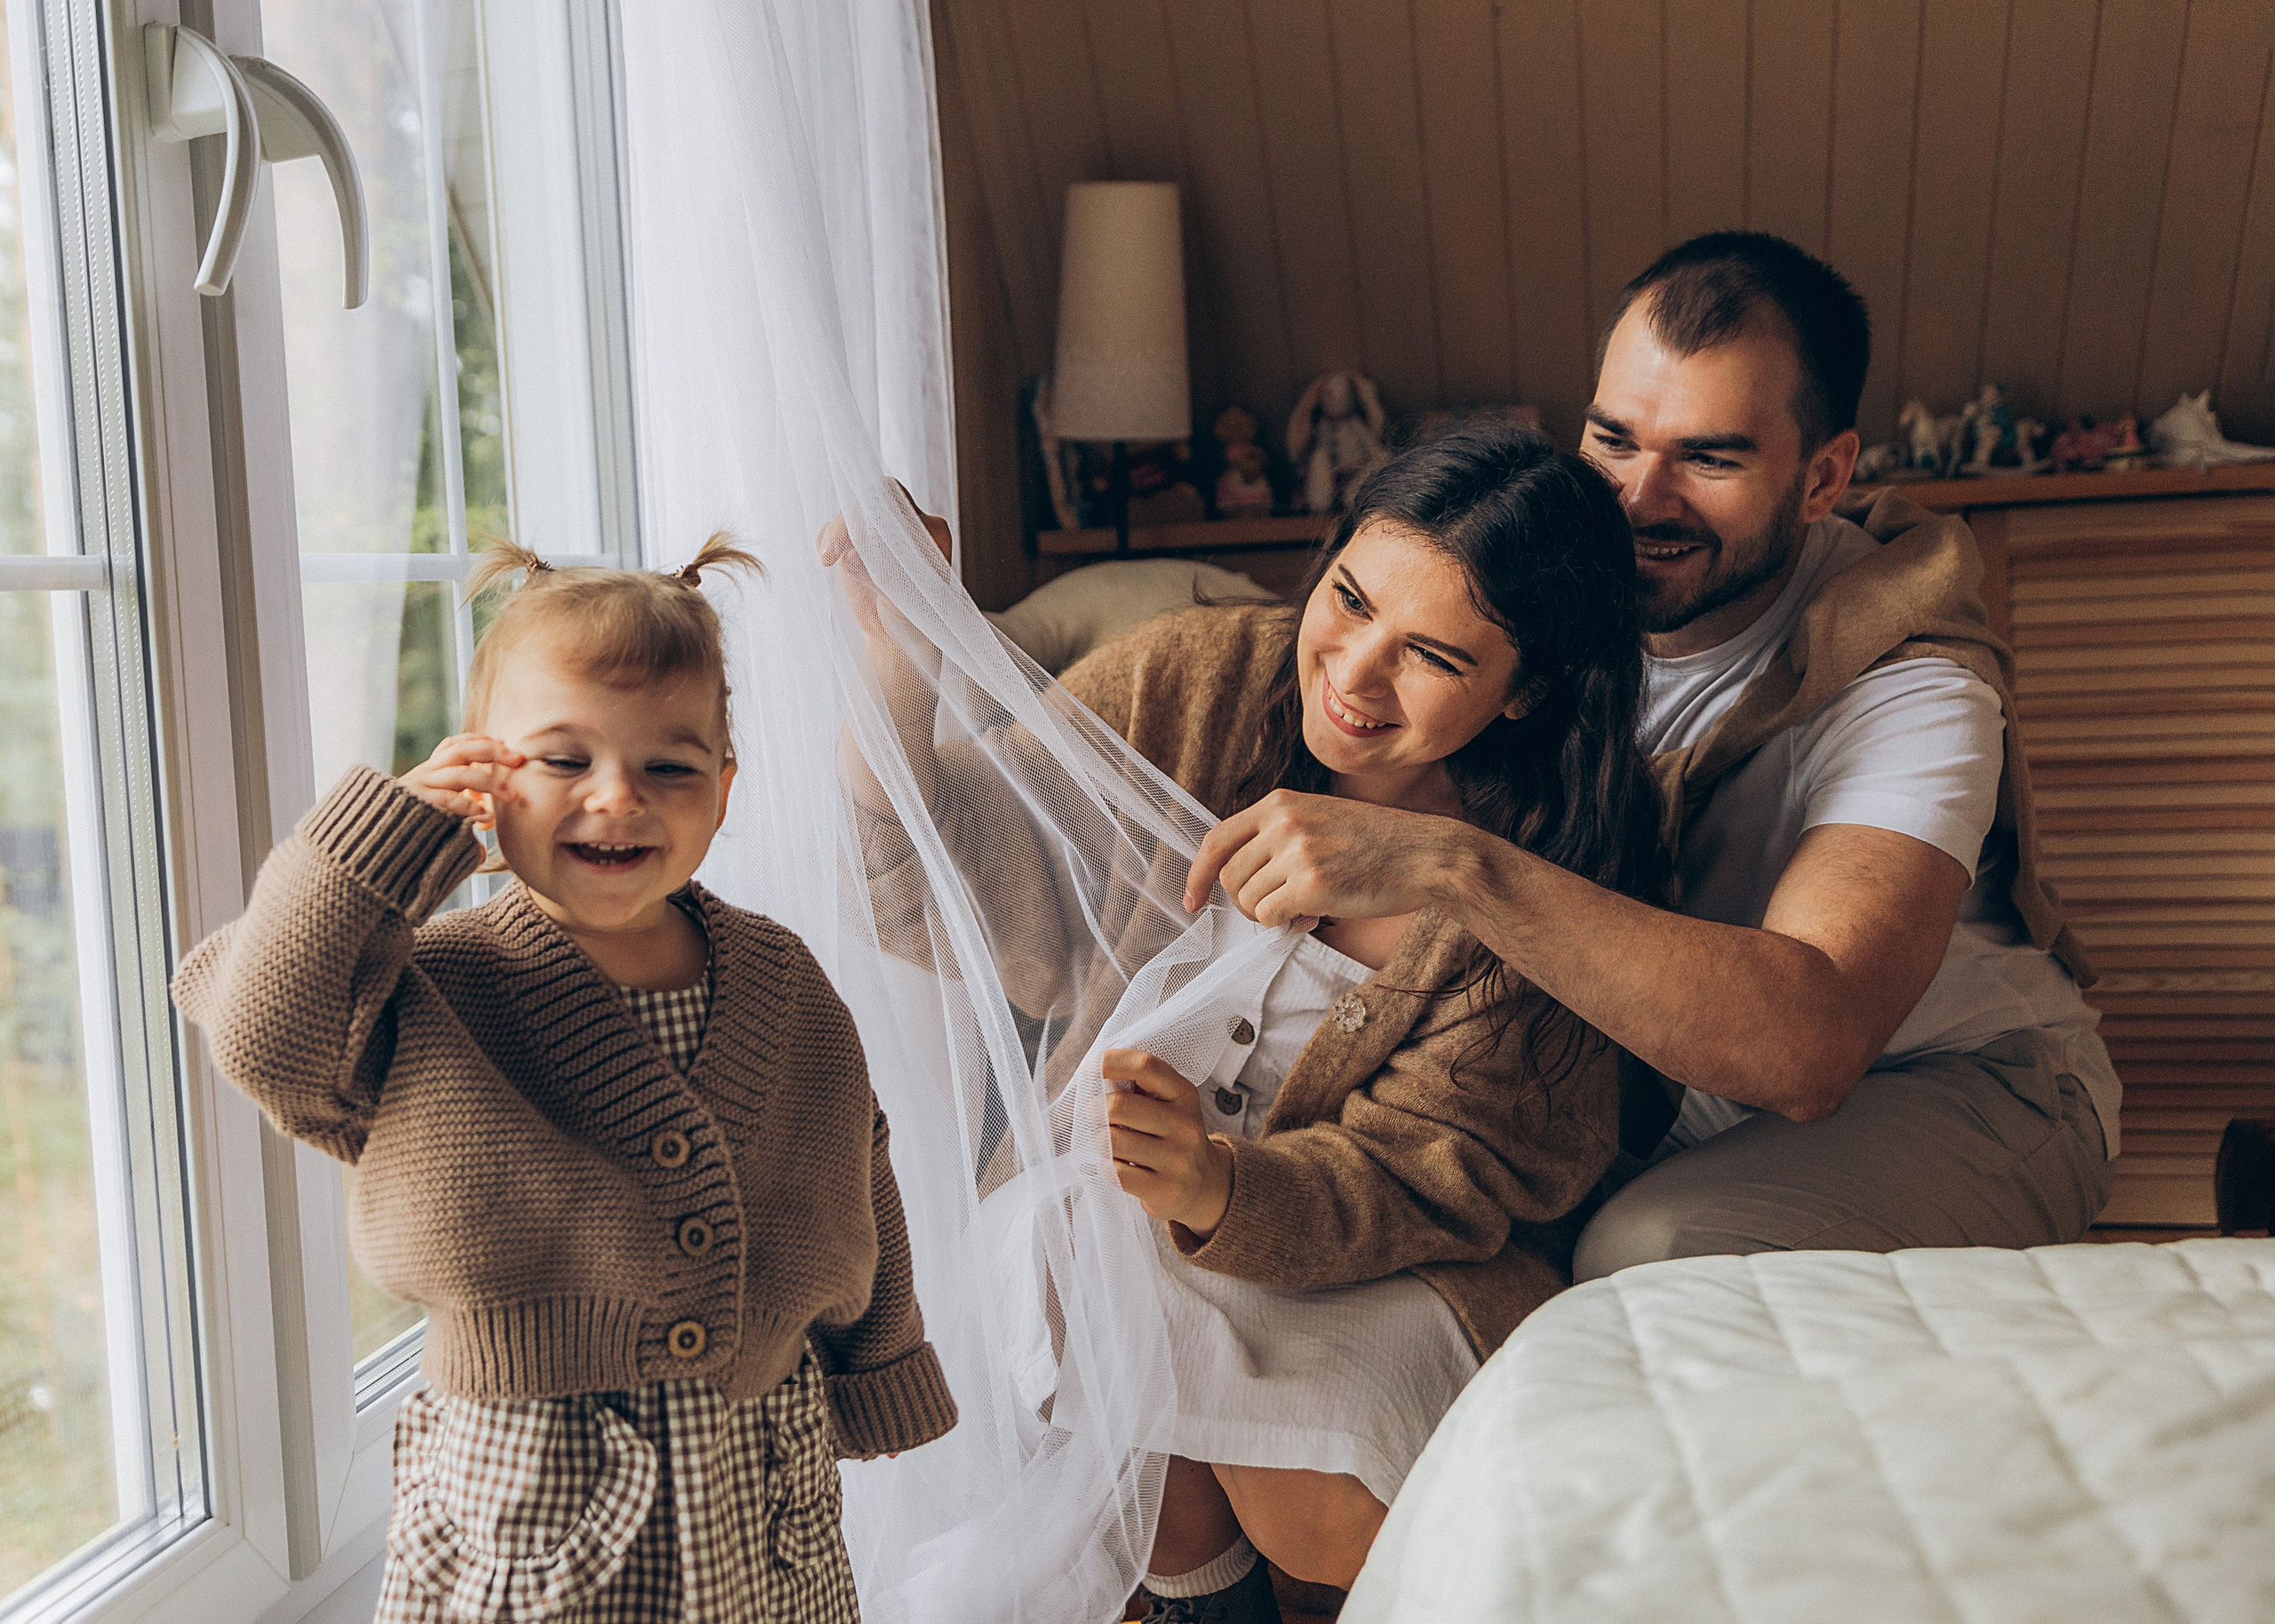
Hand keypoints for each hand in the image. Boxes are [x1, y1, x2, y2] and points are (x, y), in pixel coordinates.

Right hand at [399, 734, 523, 828]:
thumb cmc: (411, 825)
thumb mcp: (438, 809)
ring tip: (512, 796)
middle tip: (519, 759)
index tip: (501, 741)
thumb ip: (462, 808)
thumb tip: (489, 819)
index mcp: (430, 770)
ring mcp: (422, 788)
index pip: (453, 744)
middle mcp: (426, 774)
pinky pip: (449, 800)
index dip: (477, 739)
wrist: (374, 836)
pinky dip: (470, 806)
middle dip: (493, 752)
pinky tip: (486, 815)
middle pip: (462, 751)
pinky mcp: (420, 805)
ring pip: (461, 774)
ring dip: (491, 783)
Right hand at [815, 485, 953, 639]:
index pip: (900, 503)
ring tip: (825, 560)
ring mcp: (881, 532)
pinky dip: (826, 540)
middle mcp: (908, 525)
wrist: (900, 638)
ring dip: (833, 534)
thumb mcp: (904, 606)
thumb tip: (851, 557)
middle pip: (872, 501)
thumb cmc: (914, 623)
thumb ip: (882, 579)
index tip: (855, 543)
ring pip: (850, 515)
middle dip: (846, 524)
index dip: (872, 513)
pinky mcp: (857, 542)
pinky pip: (835, 529)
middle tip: (827, 555)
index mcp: (932, 532)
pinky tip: (825, 559)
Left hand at [1101, 1048, 1233, 1239]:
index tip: (1090, 1068)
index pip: (1146, 1066)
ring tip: (1112, 1144)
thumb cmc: (1173, 1137)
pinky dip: (1109, 1167)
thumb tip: (1095, 1071)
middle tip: (1095, 1115)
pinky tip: (1119, 1166)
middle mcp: (1185, 1125)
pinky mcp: (1165, 1190)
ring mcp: (1178, 1159)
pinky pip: (1116, 1173)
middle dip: (1095, 1109)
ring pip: (1113, 1141)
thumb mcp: (1169, 1105)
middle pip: (1119, 1106)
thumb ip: (1139, 1087)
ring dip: (1102, 1142)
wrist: (1205, 1185)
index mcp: (1184, 1095)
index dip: (1111, 1062)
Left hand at [1184, 788, 1468, 922]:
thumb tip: (1234, 876)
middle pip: (1229, 877)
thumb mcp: (1320, 818)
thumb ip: (1277, 835)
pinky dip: (1285, 926)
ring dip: (1269, 916)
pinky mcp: (1311, 885)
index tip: (1193, 901)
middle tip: (1276, 909)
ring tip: (1302, 910)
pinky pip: (1270, 918)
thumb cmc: (1378, 842)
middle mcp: (1282, 822)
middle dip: (1244, 904)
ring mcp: (1296, 853)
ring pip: (1248, 901)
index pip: (1217, 840)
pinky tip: (1311, 918)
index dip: (1199, 875)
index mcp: (1279, 803)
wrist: (1427, 854)